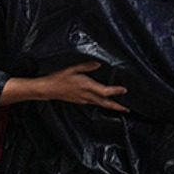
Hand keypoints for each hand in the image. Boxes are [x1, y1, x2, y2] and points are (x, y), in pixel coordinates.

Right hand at [2, 61, 128, 111]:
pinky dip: (102, 104)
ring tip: (120, 107)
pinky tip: (104, 102)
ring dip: (110, 106)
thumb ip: (86, 66)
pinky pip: (94, 104)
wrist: (47, 89)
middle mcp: (86, 95)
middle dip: (116, 106)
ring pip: (100, 104)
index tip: (125, 90)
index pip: (104, 91)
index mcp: (86, 86)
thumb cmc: (59, 78)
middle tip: (127, 109)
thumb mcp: (72, 69)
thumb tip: (98, 64)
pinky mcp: (79, 101)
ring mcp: (83, 100)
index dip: (115, 91)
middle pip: (104, 102)